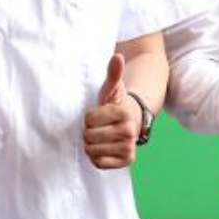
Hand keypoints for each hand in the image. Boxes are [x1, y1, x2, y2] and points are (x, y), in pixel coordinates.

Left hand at [83, 54, 142, 170]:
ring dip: (91, 144)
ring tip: (101, 137)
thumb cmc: (115, 104)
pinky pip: (98, 163)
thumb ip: (113, 73)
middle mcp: (130, 132)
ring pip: (91, 150)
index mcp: (124, 113)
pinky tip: (103, 148)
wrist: (130, 122)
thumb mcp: (111, 88)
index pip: (88, 119)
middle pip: (88, 136)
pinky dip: (96, 157)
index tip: (99, 113)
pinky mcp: (126, 161)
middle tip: (99, 127)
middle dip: (88, 131)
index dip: (88, 116)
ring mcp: (129, 148)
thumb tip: (117, 56)